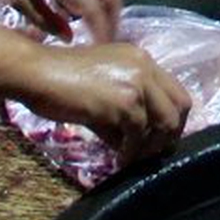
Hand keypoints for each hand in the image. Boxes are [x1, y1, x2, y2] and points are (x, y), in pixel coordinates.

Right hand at [29, 39, 191, 156]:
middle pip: (180, 106)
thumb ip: (127, 106)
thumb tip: (142, 143)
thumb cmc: (62, 80)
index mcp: (142, 59)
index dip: (172, 119)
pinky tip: (118, 160)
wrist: (39, 73)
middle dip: (170, 134)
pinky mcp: (124, 103)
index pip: (175, 91)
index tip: (158, 139)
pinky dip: (130, 153)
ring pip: (165, 123)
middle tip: (152, 154)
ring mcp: (137, 83)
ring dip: (150, 147)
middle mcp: (146, 66)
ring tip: (131, 159)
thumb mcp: (104, 86)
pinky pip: (138, 136)